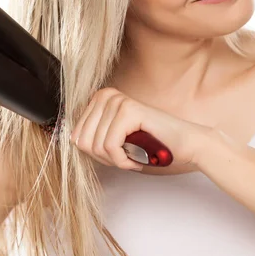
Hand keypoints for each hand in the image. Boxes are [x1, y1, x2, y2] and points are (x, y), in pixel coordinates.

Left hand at [69, 87, 210, 171]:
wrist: (185, 145)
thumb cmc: (150, 146)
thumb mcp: (113, 141)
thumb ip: (92, 138)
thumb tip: (70, 141)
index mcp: (98, 100)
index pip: (75, 137)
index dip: (97, 154)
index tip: (118, 152)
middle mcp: (105, 95)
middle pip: (83, 142)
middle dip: (105, 158)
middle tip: (127, 154)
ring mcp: (116, 100)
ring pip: (96, 146)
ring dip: (117, 160)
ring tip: (135, 153)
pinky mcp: (128, 110)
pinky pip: (110, 146)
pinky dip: (123, 160)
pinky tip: (138, 156)